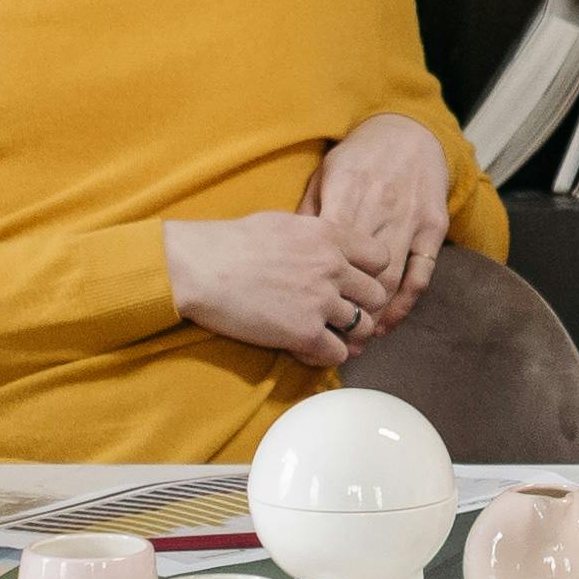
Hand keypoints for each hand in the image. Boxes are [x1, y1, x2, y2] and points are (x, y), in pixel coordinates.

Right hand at [166, 208, 390, 367]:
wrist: (198, 267)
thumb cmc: (231, 242)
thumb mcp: (284, 223)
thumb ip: (317, 236)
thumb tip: (331, 249)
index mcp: (329, 235)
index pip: (380, 258)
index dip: (369, 273)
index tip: (352, 281)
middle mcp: (332, 266)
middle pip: (377, 296)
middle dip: (363, 307)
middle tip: (343, 314)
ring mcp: (320, 301)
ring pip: (363, 327)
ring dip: (348, 335)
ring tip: (328, 334)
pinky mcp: (304, 332)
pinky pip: (337, 353)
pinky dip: (326, 355)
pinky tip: (308, 349)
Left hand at [304, 114, 453, 337]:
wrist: (409, 131)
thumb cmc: (359, 156)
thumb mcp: (325, 174)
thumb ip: (309, 212)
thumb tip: (287, 251)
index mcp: (347, 196)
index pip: (330, 255)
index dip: (318, 290)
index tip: (303, 317)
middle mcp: (380, 210)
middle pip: (361, 275)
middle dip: (346, 313)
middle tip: (330, 344)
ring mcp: (410, 220)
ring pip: (391, 280)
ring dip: (373, 316)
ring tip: (356, 342)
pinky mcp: (433, 227)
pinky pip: (421, 273)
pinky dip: (405, 303)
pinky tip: (388, 323)